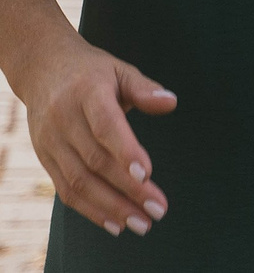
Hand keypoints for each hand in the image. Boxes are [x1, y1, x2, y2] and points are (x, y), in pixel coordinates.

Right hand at [14, 29, 173, 237]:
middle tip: (158, 209)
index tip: (147, 174)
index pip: (105, 125)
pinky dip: (89, 209)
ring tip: (140, 223)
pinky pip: (64, 189)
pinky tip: (114, 223)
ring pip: (78, 181)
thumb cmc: (92, 71)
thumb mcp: (119, 69)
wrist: (42, 69)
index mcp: (87, 92)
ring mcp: (50, 141)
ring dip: (110, 207)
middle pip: (95, 161)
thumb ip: (145, 88)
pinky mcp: (44, 158)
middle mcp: (64, 119)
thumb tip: (171, 102)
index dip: (125, 151)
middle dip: (127, 189)